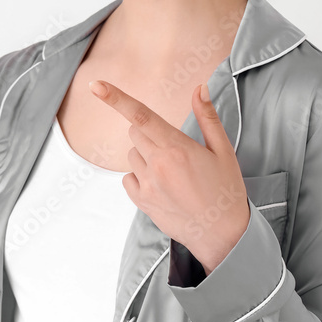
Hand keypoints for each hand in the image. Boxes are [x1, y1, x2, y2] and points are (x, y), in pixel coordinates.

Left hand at [89, 80, 250, 273]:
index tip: (95, 85)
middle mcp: (158, 165)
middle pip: (135, 132)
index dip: (115, 98)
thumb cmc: (226, 190)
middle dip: (149, 132)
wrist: (223, 235)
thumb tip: (200, 88)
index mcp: (178, 148)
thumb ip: (207, 117)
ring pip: (132, 154)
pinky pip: (128, 177)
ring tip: (171, 170)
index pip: (140, 115)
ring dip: (145, 154)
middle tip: (173, 147)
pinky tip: (161, 184)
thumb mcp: (223, 151)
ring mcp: (148, 185)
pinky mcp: (142, 202)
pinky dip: (139, 175)